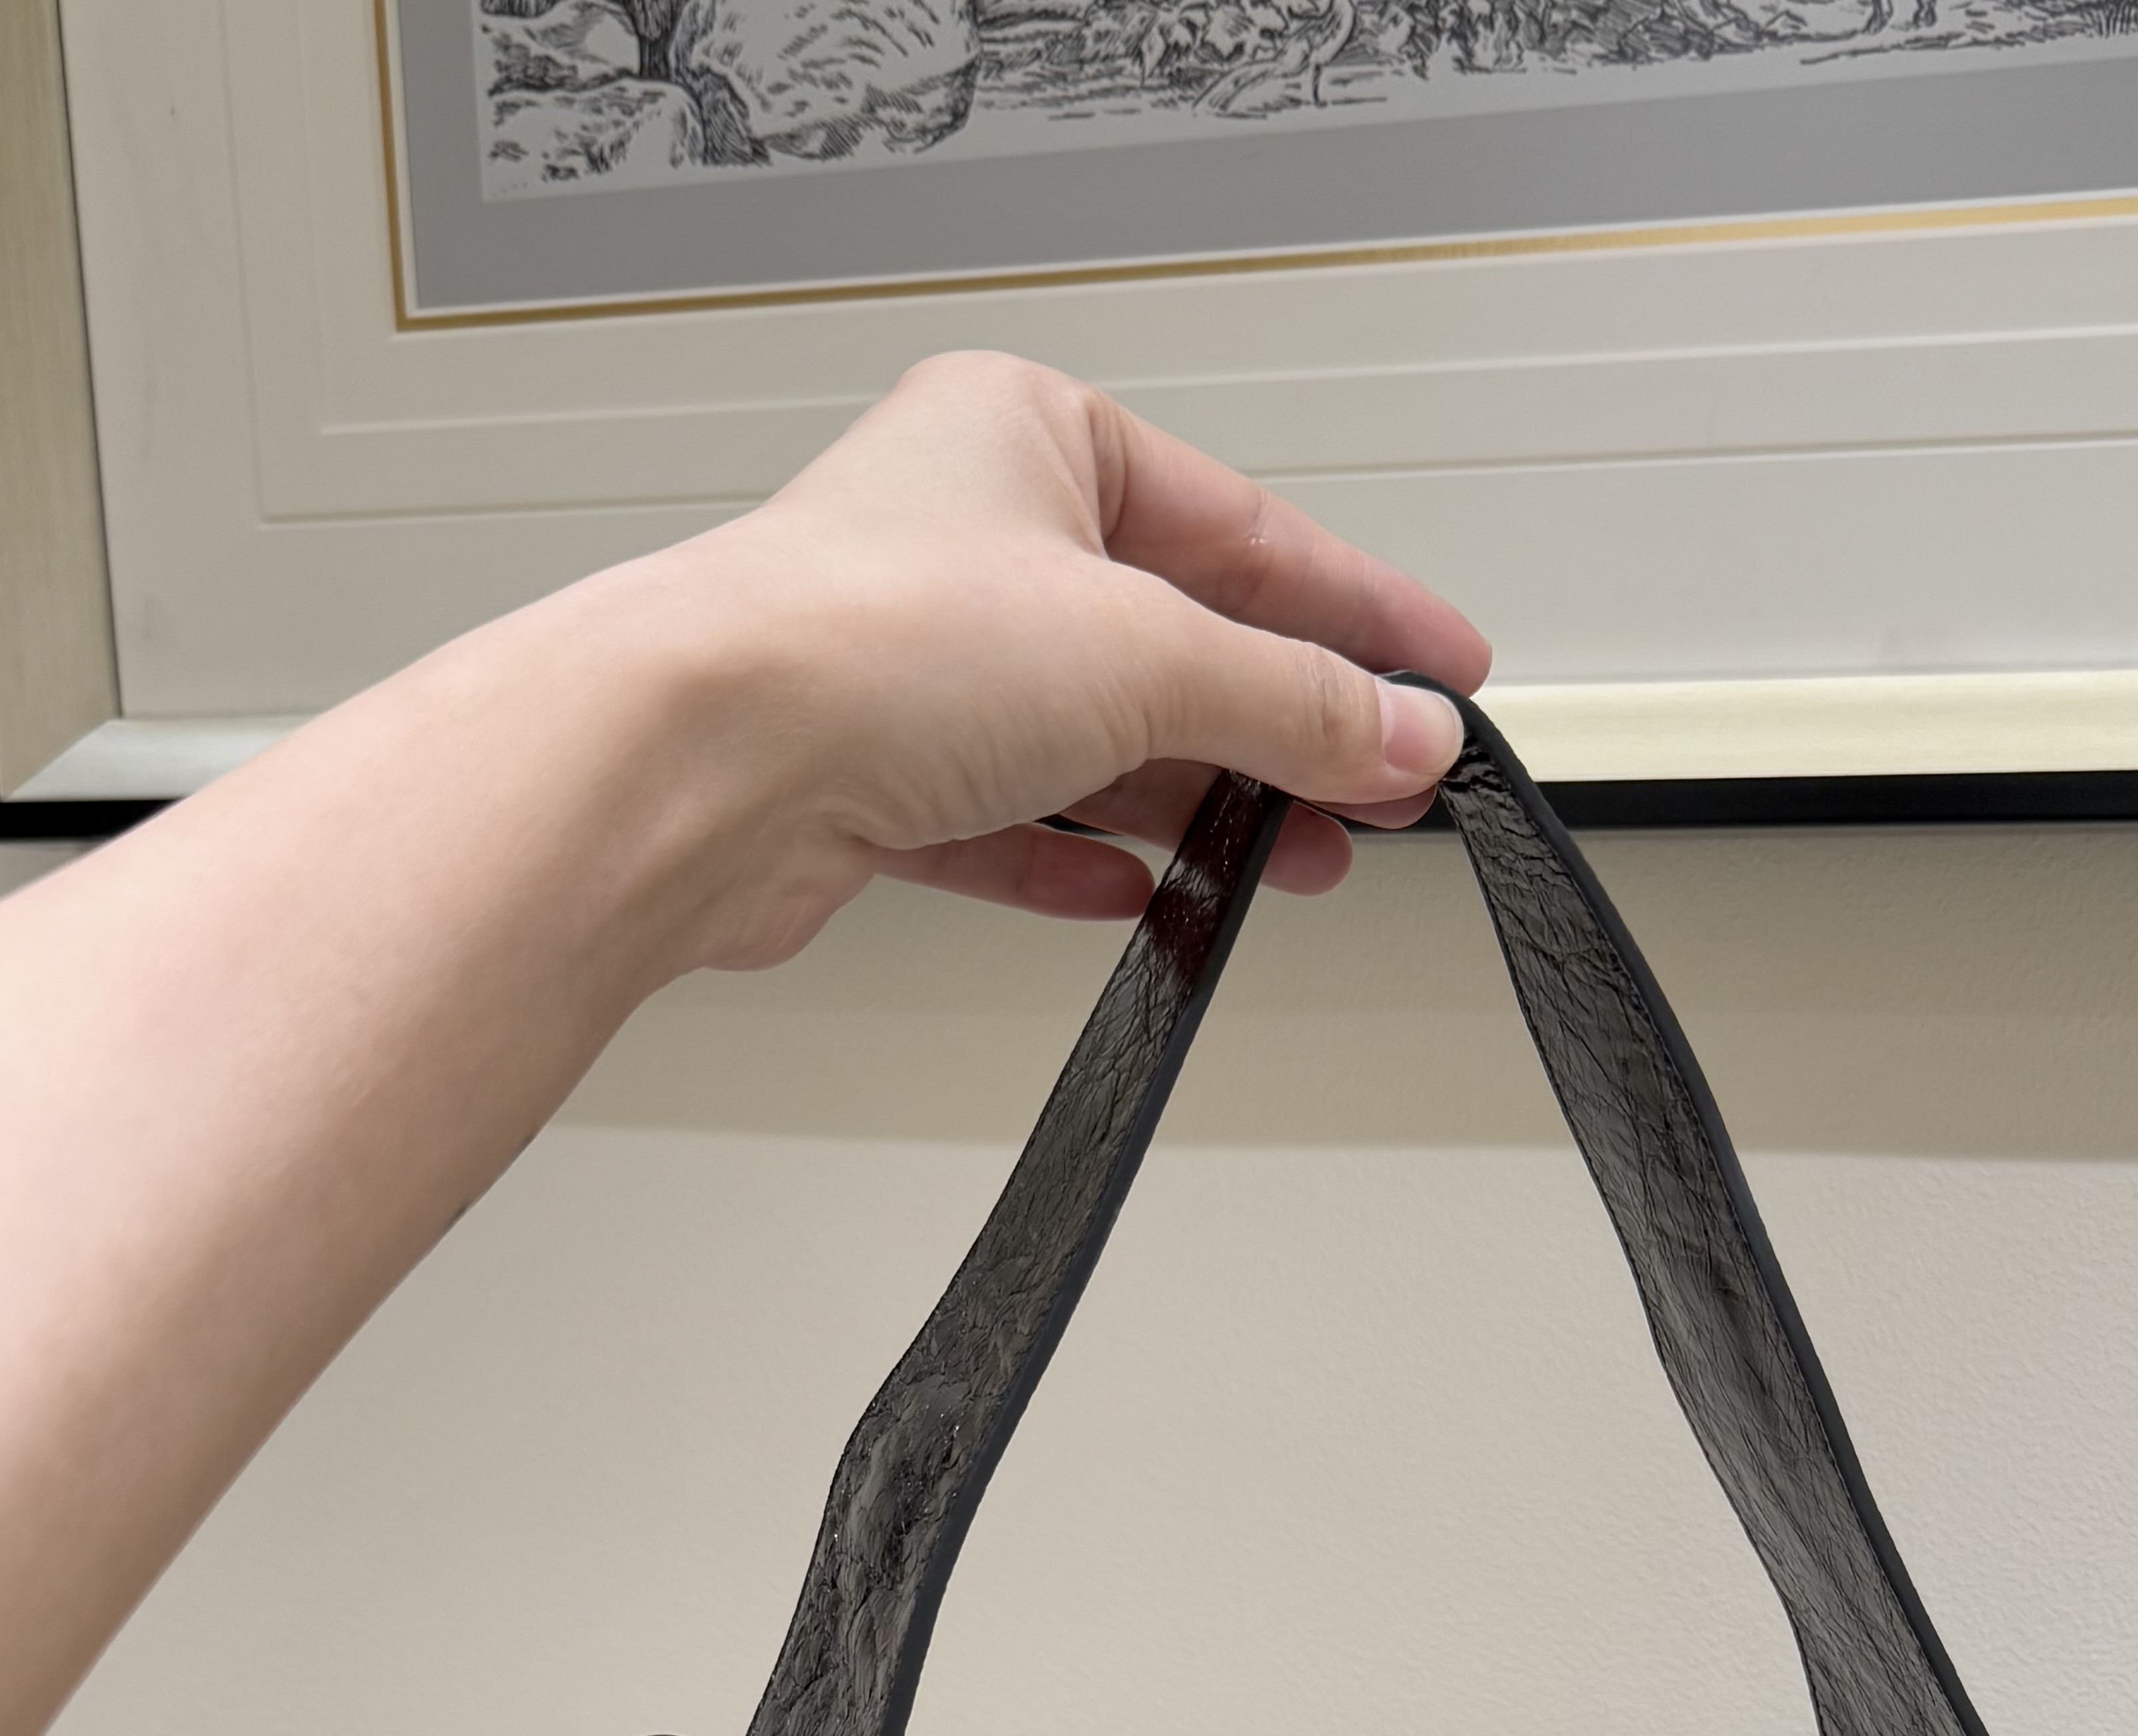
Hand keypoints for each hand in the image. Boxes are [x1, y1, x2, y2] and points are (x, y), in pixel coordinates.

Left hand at [607, 349, 1491, 968]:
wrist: (699, 763)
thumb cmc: (871, 639)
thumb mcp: (1147, 655)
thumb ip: (1291, 706)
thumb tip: (1397, 735)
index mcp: (1029, 436)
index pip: (1240, 528)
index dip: (1355, 613)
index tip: (1438, 678)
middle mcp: (966, 534)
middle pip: (1173, 640)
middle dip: (1281, 730)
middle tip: (1378, 796)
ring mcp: (916, 660)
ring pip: (1096, 740)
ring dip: (1196, 808)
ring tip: (1290, 866)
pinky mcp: (872, 778)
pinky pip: (1007, 822)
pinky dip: (1080, 859)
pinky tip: (1146, 898)